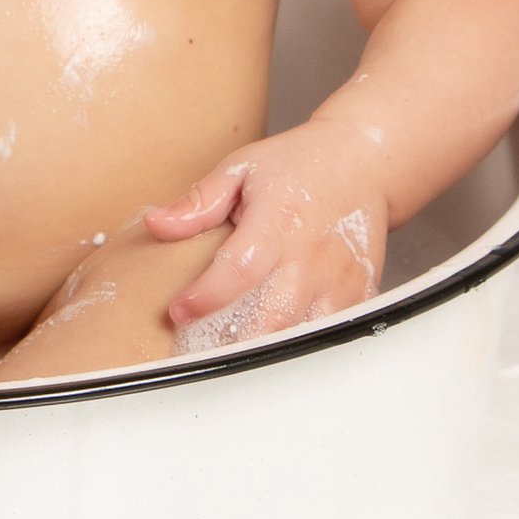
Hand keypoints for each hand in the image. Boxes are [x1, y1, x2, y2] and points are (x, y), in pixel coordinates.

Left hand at [141, 122, 387, 349]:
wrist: (362, 162)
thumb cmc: (299, 164)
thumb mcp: (242, 169)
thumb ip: (199, 202)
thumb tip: (156, 223)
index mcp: (277, 223)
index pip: (239, 270)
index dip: (205, 297)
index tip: (178, 312)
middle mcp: (310, 257)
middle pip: (272, 317)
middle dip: (232, 341)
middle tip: (198, 351)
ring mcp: (337, 279)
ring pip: (300, 333)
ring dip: (265, 349)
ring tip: (231, 355)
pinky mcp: (357, 293)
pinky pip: (328, 333)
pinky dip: (301, 344)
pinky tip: (274, 344)